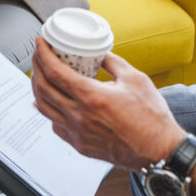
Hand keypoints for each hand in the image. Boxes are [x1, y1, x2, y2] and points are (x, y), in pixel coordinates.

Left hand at [31, 37, 184, 170]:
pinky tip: (49, 103)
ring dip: (37, 89)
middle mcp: (80, 116)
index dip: (42, 54)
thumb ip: (113, 62)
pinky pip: (55, 125)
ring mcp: (78, 133)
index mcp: (92, 97)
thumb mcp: (135, 79)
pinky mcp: (81, 146)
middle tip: (38, 56)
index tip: (39, 43)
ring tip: (39, 76)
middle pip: (43, 89)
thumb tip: (99, 53)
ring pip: (44, 109)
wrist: (159, 152)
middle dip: (36, 68)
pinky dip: (48, 110)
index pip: (54, 72)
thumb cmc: (152, 119)